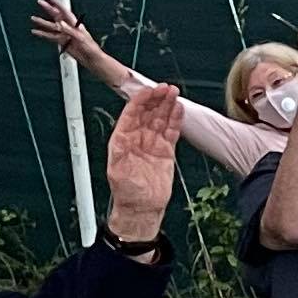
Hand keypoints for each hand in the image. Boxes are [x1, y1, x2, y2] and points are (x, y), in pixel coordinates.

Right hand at [29, 0, 102, 68]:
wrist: (91, 59)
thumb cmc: (90, 48)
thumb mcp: (81, 38)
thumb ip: (70, 30)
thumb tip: (60, 24)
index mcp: (75, 24)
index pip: (65, 11)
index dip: (57, 4)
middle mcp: (69, 27)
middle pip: (56, 16)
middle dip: (48, 8)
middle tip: (40, 2)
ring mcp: (65, 34)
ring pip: (51, 26)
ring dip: (42, 22)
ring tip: (33, 18)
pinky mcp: (62, 42)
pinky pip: (50, 37)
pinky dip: (43, 34)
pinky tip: (36, 32)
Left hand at [101, 82, 183, 236]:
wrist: (142, 208)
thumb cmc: (127, 192)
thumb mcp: (117, 171)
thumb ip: (119, 153)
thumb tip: (120, 138)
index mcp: (122, 139)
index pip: (132, 113)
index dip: (141, 101)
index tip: (150, 91)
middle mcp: (137, 139)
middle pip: (148, 112)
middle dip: (156, 99)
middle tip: (166, 88)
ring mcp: (152, 144)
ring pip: (160, 119)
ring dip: (167, 105)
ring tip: (175, 94)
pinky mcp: (166, 151)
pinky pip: (171, 131)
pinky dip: (176, 120)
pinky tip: (179, 110)